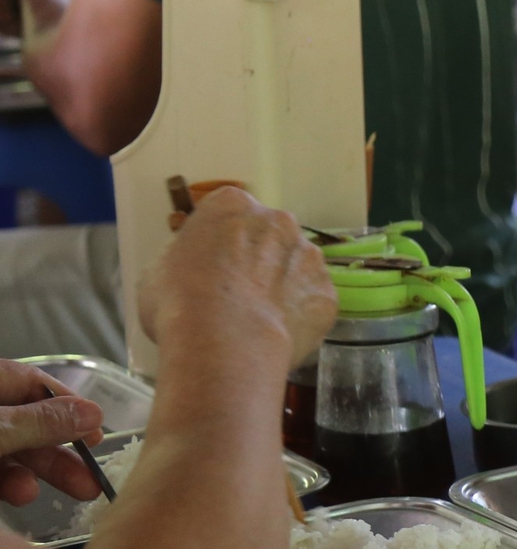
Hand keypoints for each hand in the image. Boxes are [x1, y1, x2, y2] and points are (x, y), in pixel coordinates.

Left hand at [0, 360, 103, 505]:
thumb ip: (41, 422)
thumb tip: (94, 412)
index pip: (34, 383)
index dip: (69, 406)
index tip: (95, 433)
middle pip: (27, 423)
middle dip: (61, 451)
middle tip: (94, 475)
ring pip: (10, 451)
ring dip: (38, 473)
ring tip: (72, 491)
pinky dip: (9, 484)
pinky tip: (23, 495)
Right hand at [138, 186, 337, 371]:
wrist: (224, 342)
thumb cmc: (180, 302)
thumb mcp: (157, 271)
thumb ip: (184, 259)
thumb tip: (192, 269)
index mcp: (232, 206)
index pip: (228, 211)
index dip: (219, 239)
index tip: (211, 262)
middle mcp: (279, 222)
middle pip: (269, 236)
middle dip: (256, 259)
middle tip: (236, 293)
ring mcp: (309, 257)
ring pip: (296, 267)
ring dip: (282, 285)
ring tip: (258, 319)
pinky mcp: (327, 293)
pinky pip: (311, 302)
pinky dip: (299, 316)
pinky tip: (278, 335)